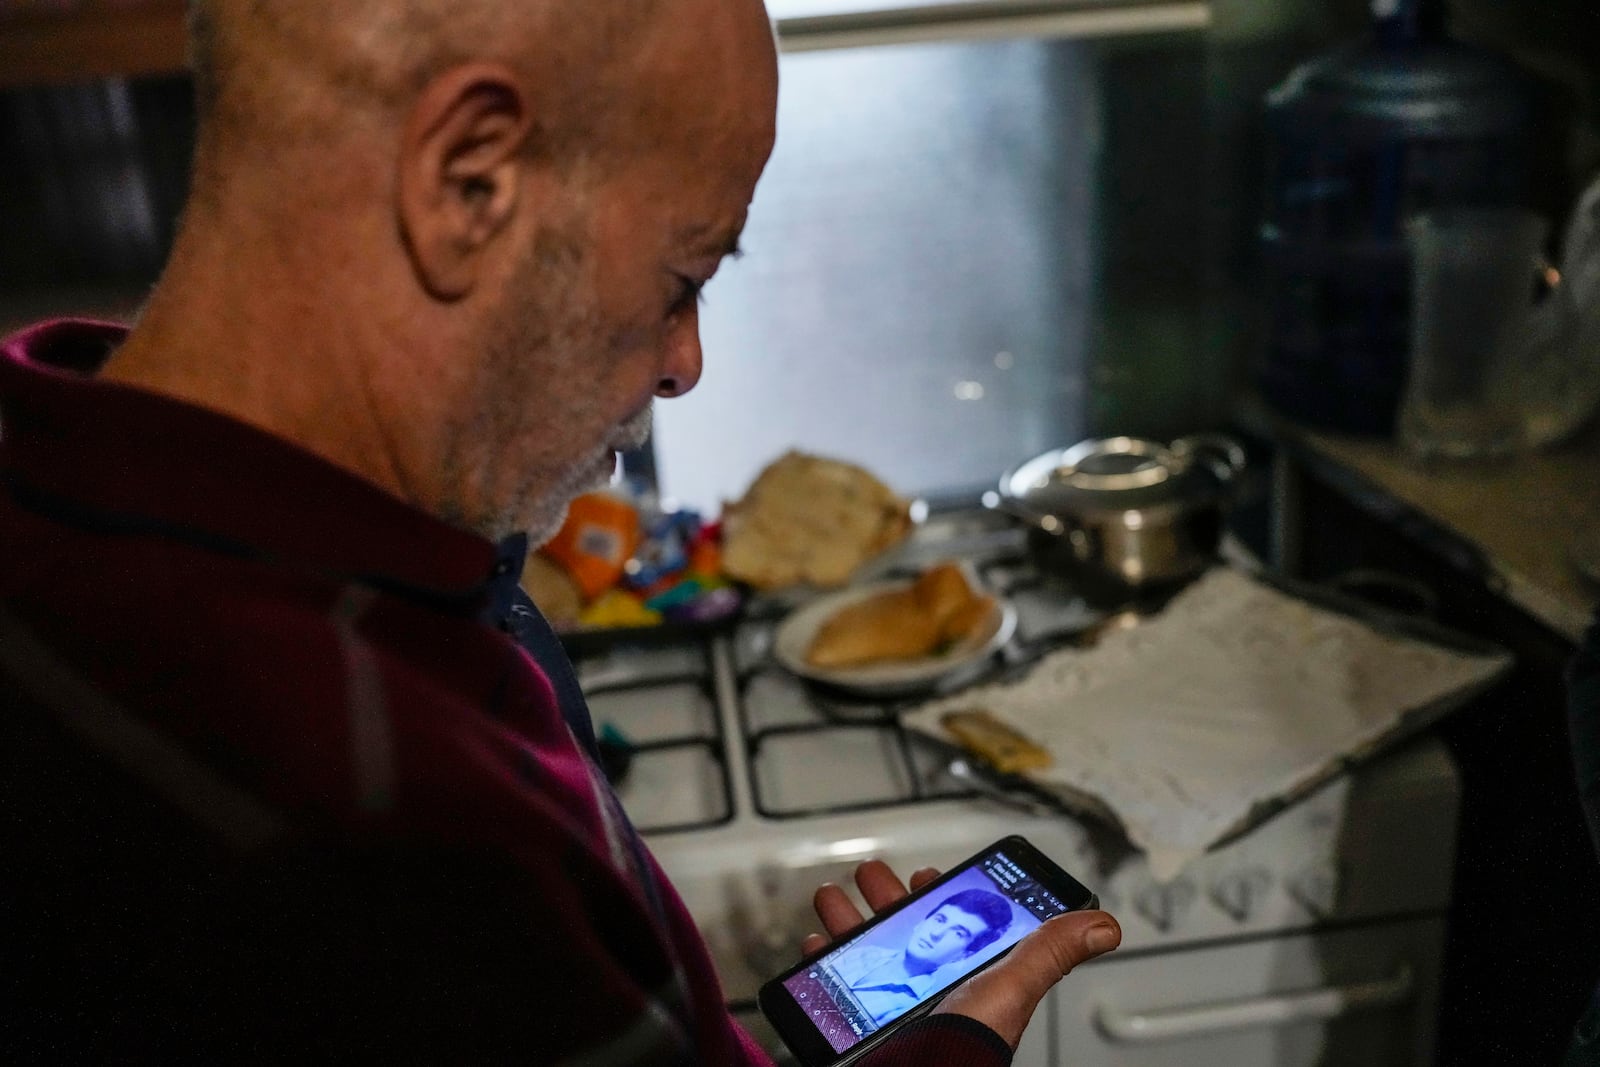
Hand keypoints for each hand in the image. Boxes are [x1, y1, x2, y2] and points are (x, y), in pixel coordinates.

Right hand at [803, 859, 1120, 1049]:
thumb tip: (1103, 925)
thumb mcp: (1009, 987)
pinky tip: (817, 945)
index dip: (941, 898)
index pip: (955, 930)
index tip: (926, 874)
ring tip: (833, 898)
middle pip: (904, 933)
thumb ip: (1048, 951)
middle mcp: (930, 993)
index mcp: (968, 981)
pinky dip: (825, 961)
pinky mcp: (858, 1021)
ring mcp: (892, 1006)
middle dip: (886, 898)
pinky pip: (837, 984)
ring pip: (867, 950)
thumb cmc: (964, 1049)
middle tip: (871, 874)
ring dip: (849, 919)